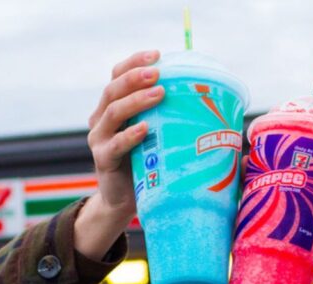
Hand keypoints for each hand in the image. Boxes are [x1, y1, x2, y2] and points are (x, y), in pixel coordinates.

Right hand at [87, 50, 164, 217]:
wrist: (125, 200)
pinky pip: (115, 144)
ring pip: (113, 112)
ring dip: (136, 100)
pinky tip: (145, 128)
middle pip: (113, 89)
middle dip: (135, 77)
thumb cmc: (147, 163)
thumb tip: (213, 105)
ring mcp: (99, 139)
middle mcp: (101, 119)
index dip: (134, 62)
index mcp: (113, 107)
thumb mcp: (156, 135)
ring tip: (158, 93)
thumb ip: (169, 117)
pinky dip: (130, 135)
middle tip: (158, 73)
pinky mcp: (103, 160)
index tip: (157, 55)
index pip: (117, 75)